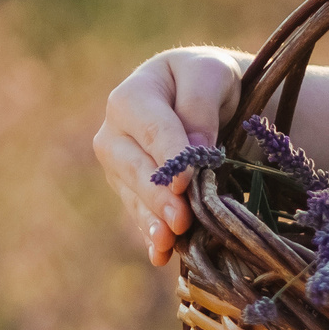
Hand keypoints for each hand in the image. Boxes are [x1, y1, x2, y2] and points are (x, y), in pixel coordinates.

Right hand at [93, 47, 244, 266]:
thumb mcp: (212, 75)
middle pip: (133, 166)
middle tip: (181, 220)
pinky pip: (139, 212)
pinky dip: (151, 234)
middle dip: (157, 195)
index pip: (152, 128)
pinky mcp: (131, 189)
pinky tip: (162, 254)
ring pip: (133, 194)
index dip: (169, 156)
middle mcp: (116, 131)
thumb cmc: (210, 79)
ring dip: (152, 220)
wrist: (208, 95)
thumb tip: (194, 150)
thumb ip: (200, 105)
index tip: (185, 182)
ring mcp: (120, 164)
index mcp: (133, 96)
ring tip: (169, 243)